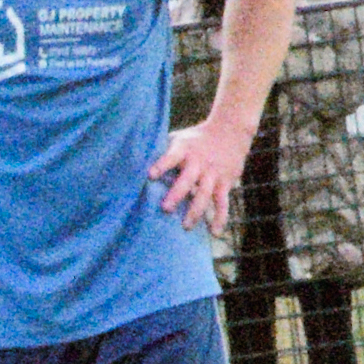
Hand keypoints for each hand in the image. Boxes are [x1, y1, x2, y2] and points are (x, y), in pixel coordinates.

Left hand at [150, 117, 253, 232]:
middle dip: (177, 194)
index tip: (150, 175)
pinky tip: (213, 233)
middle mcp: (199, 162)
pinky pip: (222, 203)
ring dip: (195, 211)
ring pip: (204, 194)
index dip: (161, 165)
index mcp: (184, 149)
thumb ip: (161, 151)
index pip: (171, 157)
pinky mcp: (225, 183)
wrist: (230, 130)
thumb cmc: (195, 140)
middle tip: (165, 209)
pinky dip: (219, 218)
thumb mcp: (179, 139)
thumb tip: (133, 165)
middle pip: (188, 179)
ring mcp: (213, 174)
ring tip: (185, 226)